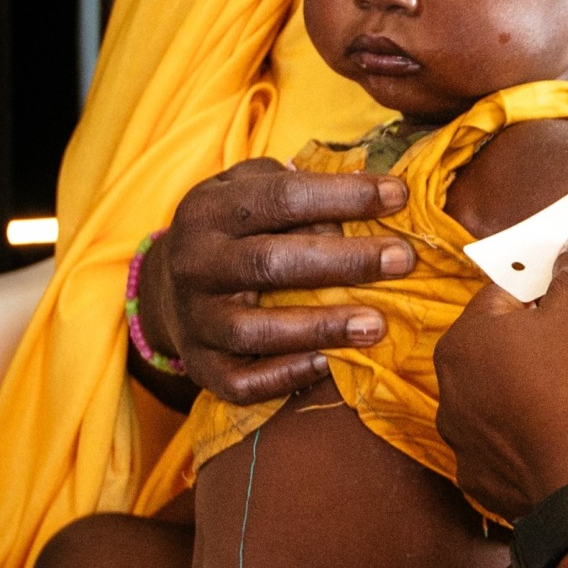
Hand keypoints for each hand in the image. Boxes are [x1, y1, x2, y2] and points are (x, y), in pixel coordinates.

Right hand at [138, 159, 415, 403]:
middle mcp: (194, 262)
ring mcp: (194, 318)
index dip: (343, 196)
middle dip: (343, 261)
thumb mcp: (248, 189)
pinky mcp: (201, 366)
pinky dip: (285, 376)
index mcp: (208, 209)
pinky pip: (241, 381)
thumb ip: (299, 185)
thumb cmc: (234, 231)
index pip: (280, 197)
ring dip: (319, 327)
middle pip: (269, 262)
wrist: (165, 287)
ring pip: (253, 329)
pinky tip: (330, 365)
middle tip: (402, 260)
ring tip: (376, 325)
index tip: (399, 196)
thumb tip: (370, 189)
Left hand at [436, 234, 567, 520]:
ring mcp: (474, 450)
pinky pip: (533, 444)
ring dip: (564, 381)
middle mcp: (454, 397)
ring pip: (523, 396)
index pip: (510, 291)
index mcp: (463, 343)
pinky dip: (560, 432)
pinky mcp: (501, 491)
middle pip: (517, 343)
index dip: (564, 280)